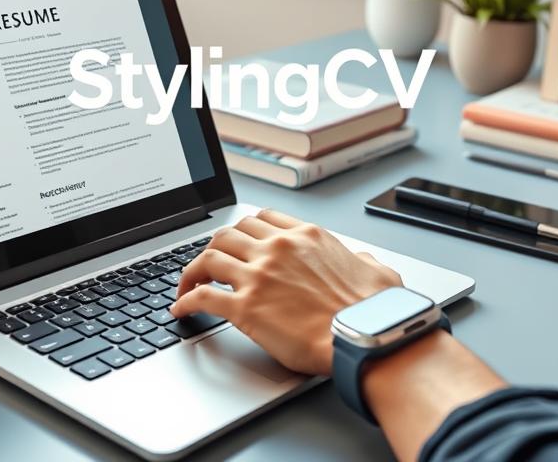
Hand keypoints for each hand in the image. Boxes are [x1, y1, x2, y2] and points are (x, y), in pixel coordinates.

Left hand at [170, 209, 401, 374]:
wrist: (365, 339)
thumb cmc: (372, 312)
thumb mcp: (376, 272)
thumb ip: (363, 261)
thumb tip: (362, 261)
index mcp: (306, 237)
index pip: (262, 218)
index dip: (244, 229)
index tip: (238, 240)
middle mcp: (278, 249)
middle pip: (229, 233)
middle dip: (215, 247)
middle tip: (209, 263)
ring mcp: (259, 276)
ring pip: (209, 257)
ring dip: (193, 270)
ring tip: (187, 283)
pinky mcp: (245, 307)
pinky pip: (202, 297)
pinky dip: (186, 301)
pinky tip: (181, 309)